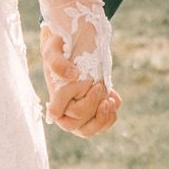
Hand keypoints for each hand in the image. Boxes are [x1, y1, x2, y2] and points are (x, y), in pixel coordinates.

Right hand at [40, 22, 118, 137]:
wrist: (75, 39)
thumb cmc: (60, 44)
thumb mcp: (53, 48)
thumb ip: (56, 61)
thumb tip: (72, 75)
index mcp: (56, 97)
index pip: (62, 118)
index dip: (81, 109)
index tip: (94, 86)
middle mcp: (67, 107)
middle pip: (79, 128)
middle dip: (96, 116)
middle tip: (106, 97)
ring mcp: (80, 108)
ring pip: (91, 129)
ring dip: (105, 118)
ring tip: (112, 100)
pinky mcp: (93, 105)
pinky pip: (102, 121)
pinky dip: (112, 112)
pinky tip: (115, 96)